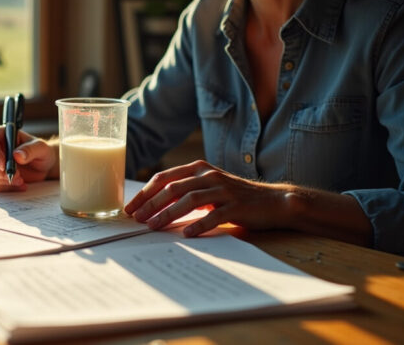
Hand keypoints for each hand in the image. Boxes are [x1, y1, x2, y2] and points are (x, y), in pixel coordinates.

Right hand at [0, 126, 57, 191]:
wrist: (45, 167)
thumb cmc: (42, 153)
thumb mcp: (41, 148)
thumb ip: (31, 149)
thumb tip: (17, 155)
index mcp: (1, 134)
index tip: (3, 165)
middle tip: (16, 175)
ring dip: (3, 181)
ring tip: (21, 180)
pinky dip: (7, 188)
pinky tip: (21, 185)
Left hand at [124, 160, 291, 236]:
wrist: (273, 201)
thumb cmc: (234, 197)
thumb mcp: (207, 188)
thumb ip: (185, 191)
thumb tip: (152, 208)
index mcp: (198, 168)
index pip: (164, 178)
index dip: (145, 193)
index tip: (130, 208)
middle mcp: (209, 175)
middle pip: (173, 187)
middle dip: (151, 204)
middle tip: (136, 219)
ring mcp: (223, 189)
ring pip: (189, 199)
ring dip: (168, 213)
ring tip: (153, 226)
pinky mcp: (236, 205)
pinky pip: (214, 215)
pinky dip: (199, 224)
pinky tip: (187, 234)